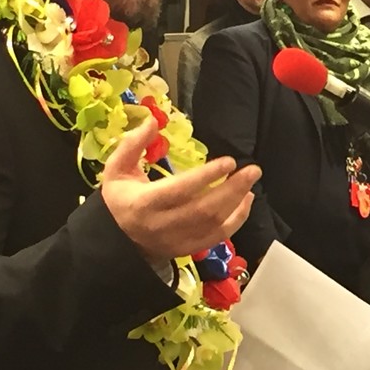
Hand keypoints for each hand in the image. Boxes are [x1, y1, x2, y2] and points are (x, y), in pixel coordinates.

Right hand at [101, 117, 260, 264]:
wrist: (117, 241)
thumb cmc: (120, 199)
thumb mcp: (116, 169)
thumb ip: (134, 144)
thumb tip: (153, 120)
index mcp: (144, 203)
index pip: (181, 190)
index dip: (207, 176)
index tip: (228, 161)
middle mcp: (163, 225)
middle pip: (204, 209)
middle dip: (233, 189)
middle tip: (253, 170)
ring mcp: (177, 240)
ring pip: (214, 224)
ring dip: (238, 202)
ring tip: (251, 181)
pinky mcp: (188, 249)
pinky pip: (218, 237)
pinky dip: (237, 220)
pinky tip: (246, 201)